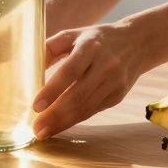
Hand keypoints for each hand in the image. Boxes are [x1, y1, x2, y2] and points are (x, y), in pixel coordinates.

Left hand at [30, 21, 152, 140]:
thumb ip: (51, 48)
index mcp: (90, 46)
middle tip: (36, 128)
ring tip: (43, 132)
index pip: (70, 71)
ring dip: (63, 123)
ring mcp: (114, 83)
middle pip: (78, 95)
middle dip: (55, 115)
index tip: (35, 106)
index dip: (52, 90)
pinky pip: (93, 111)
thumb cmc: (97, 38)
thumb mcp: (74, 34)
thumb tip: (30, 69)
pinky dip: (74, 120)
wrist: (137, 43)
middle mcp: (105, 66)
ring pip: (86, 108)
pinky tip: (59, 126)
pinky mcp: (117, 96)